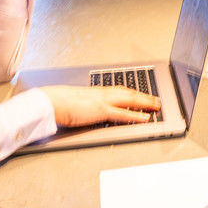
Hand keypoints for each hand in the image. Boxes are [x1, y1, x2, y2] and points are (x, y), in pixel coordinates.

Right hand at [38, 85, 161, 127]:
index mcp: (97, 91)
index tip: (142, 94)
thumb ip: (86, 103)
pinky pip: (123, 113)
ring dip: (145, 102)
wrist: (51, 101)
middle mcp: (103, 93)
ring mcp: (103, 101)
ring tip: (156, 105)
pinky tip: (145, 117)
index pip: (120, 90)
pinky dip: (136, 115)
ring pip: (130, 100)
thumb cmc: (59, 102)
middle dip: (144, 96)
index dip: (133, 92)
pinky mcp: (101, 111)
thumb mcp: (77, 100)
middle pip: (129, 93)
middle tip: (156, 99)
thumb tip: (88, 108)